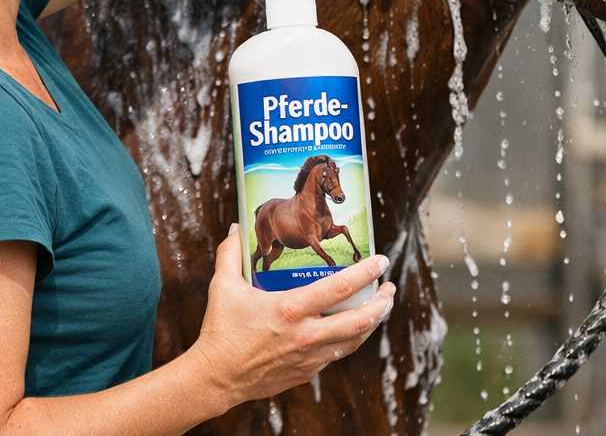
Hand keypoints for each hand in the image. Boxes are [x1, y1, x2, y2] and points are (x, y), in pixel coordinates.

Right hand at [190, 224, 395, 415]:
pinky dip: (348, 338)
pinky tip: (351, 328)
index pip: (340, 288)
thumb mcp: (224, 286)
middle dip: (382, 303)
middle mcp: (305, 335)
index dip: (366, 273)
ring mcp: (308, 358)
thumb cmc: (220, 330)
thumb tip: (236, 227)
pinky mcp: (306, 373)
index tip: (382, 260)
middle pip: (359, 321)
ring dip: (372, 322)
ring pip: (353, 341)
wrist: (215, 379)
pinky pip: (336, 354)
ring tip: (381, 307)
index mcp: (290, 310)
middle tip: (390, 288)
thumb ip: (231, 253)